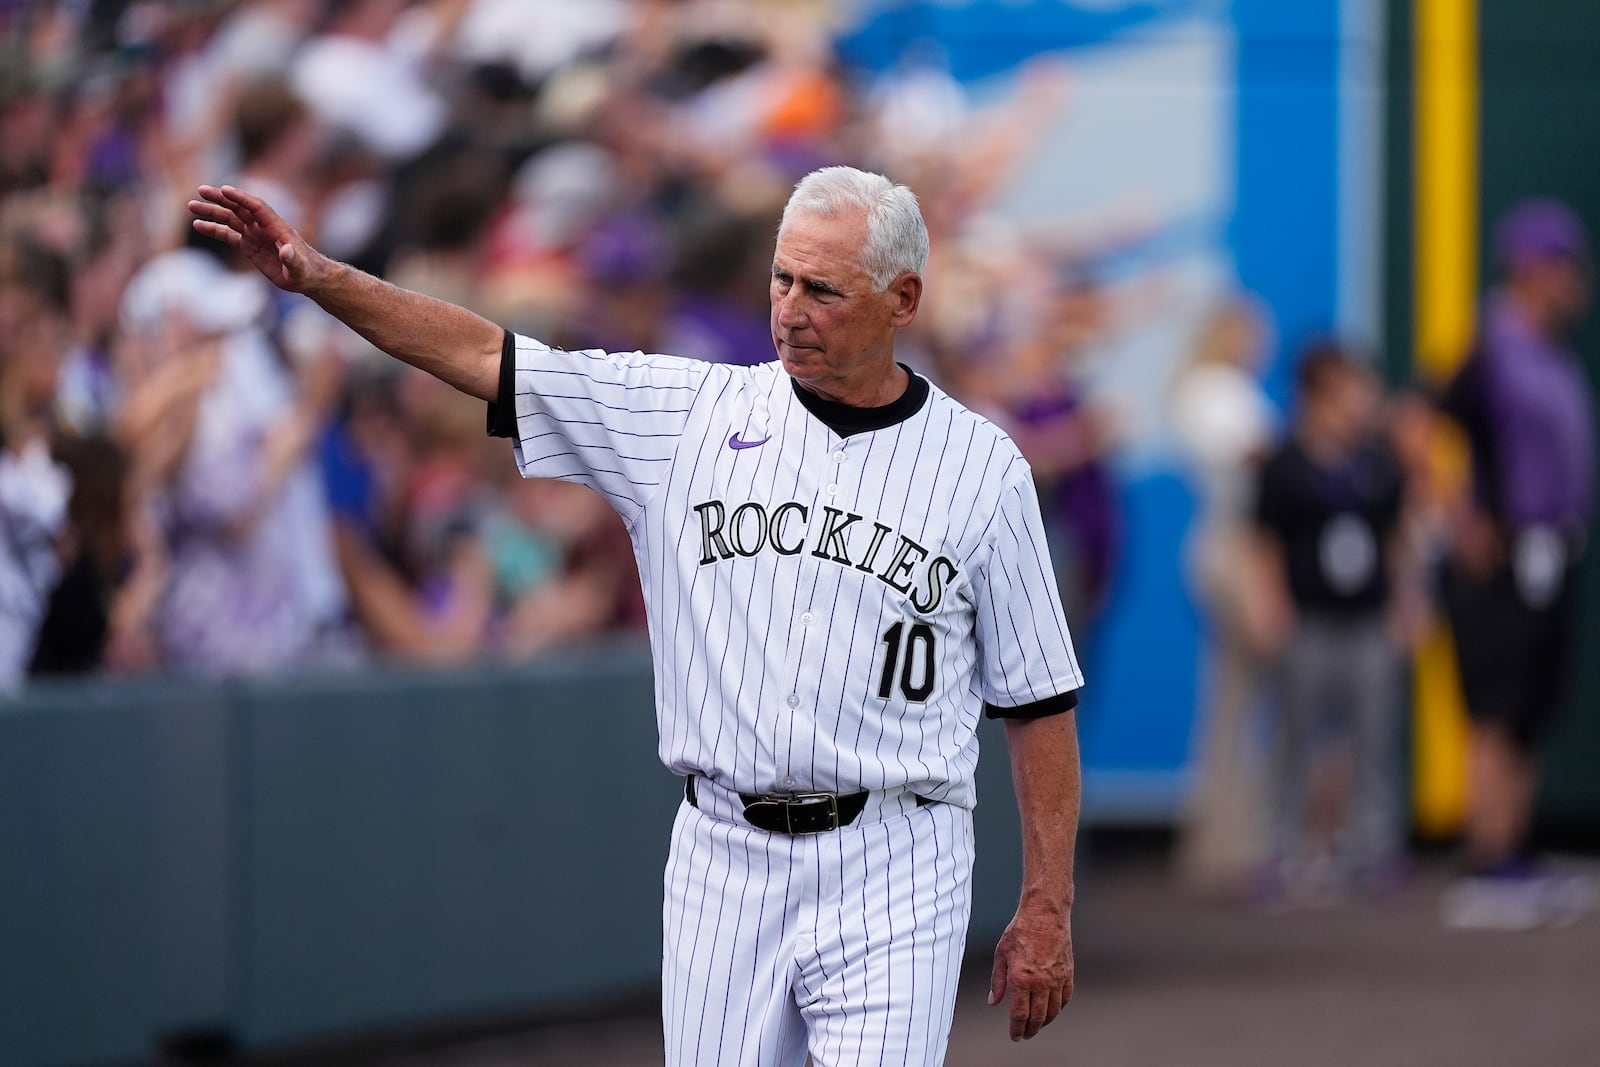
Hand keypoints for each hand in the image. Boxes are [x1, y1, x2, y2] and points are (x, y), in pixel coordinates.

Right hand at [188, 185, 323, 293]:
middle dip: (221, 198)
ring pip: (231, 218)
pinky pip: (229, 234)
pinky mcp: (250, 245)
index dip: (241, 197)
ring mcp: (255, 235)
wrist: (308, 277)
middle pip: (240, 207)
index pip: (256, 207)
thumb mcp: (300, 268)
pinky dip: (214, 229)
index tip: (224, 189)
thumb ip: (293, 259)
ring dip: (212, 211)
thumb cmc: (307, 272)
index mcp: (276, 227)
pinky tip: (198, 225)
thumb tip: (287, 251)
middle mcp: (263, 227)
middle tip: (201, 190)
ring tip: (192, 206)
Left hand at [989, 901, 1073, 1040]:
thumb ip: (998, 981)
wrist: (1044, 914)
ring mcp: (1056, 979)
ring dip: (1044, 1022)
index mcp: (1021, 979)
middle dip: (1030, 1030)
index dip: (1016, 1029)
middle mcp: (1040, 982)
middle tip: (1025, 1035)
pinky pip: (1065, 998)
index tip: (1014, 1035)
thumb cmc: (1020, 931)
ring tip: (1037, 1025)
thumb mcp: (1001, 954)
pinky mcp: (1067, 973)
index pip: (1019, 1014)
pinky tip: (1052, 1009)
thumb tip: (994, 1001)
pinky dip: (1058, 1008)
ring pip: (1052, 1011)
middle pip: (1037, 1017)